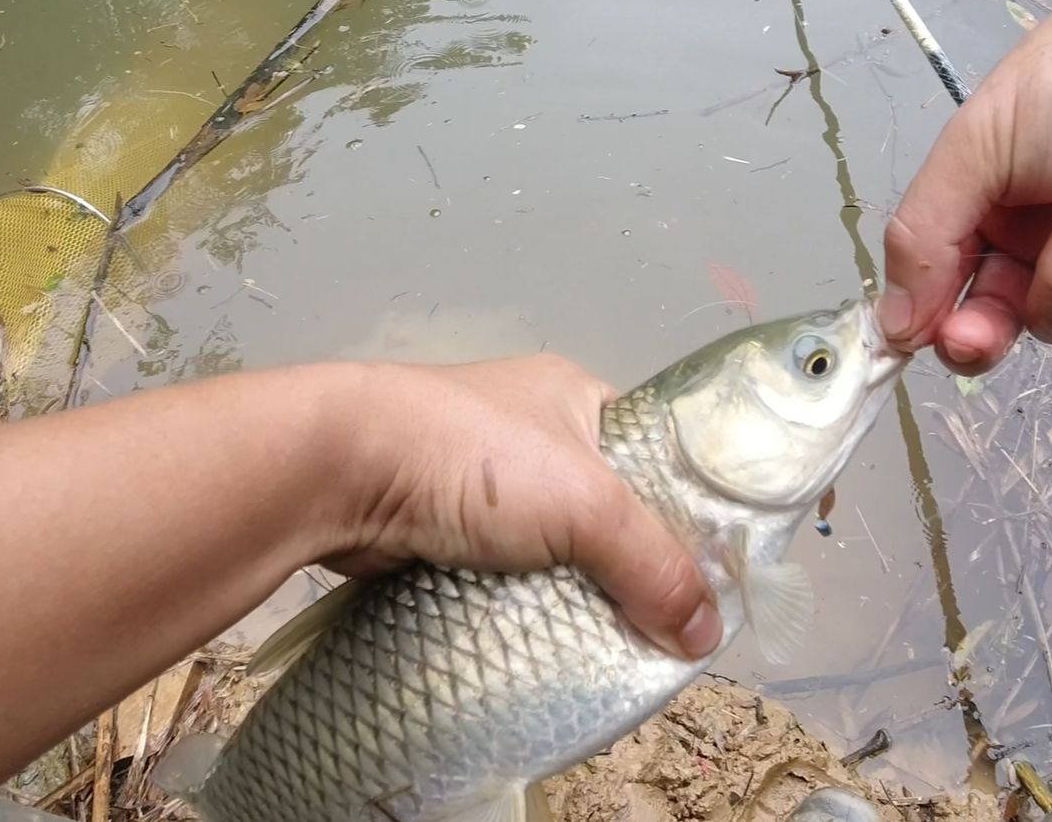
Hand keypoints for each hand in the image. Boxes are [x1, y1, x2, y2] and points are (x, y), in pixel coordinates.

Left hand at [320, 355, 722, 660]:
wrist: (340, 471)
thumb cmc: (475, 461)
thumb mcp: (587, 505)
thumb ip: (655, 566)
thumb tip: (709, 636)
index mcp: (577, 399)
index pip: (657, 457)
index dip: (688, 515)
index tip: (711, 581)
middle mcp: (534, 435)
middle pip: (607, 515)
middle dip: (629, 571)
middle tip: (664, 632)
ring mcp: (484, 486)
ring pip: (554, 555)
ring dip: (574, 599)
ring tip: (611, 653)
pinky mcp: (445, 533)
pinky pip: (504, 581)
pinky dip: (522, 614)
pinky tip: (546, 649)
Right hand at [880, 0, 1051, 374]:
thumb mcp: (975, 147)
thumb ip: (923, 237)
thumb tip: (888, 328)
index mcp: (982, 199)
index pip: (939, 280)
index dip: (927, 315)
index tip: (916, 338)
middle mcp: (1035, 234)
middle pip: (996, 319)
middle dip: (986, 329)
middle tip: (980, 335)